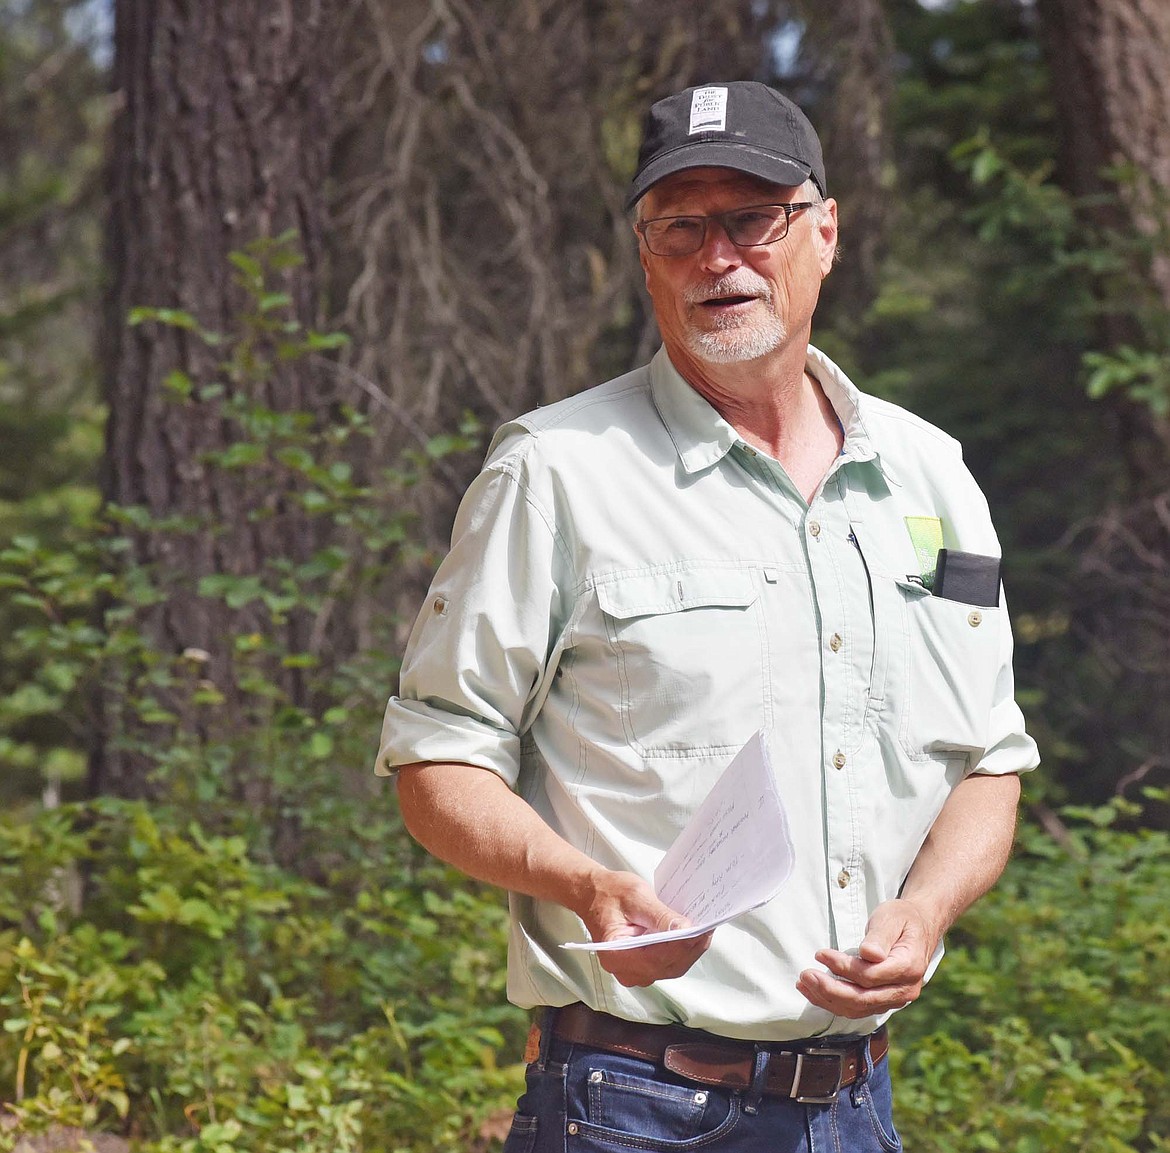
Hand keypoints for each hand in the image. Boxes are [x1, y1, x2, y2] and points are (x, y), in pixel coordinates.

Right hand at [578, 868, 712, 987]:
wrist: (594, 895)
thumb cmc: (611, 893)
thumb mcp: (635, 897)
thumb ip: (660, 916)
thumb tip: (686, 929)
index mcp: (616, 954)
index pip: (657, 957)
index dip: (682, 945)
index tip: (702, 930)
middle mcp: (624, 970)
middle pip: (667, 966)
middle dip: (691, 948)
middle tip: (710, 927)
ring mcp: (633, 972)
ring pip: (671, 968)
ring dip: (689, 950)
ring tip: (705, 930)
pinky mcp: (642, 967)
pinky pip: (667, 964)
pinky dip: (681, 951)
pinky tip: (692, 936)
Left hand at [796, 898, 938, 1017]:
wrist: (919, 928)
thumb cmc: (902, 919)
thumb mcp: (892, 918)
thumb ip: (880, 936)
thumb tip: (869, 954)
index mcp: (909, 967)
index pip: (870, 975)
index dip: (843, 967)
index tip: (820, 954)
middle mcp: (904, 989)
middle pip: (863, 999)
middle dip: (830, 990)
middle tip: (805, 975)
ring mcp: (895, 999)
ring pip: (858, 1009)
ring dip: (828, 999)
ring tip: (803, 983)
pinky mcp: (884, 1001)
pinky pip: (857, 1009)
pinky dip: (834, 1003)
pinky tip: (815, 992)